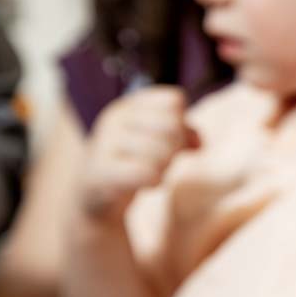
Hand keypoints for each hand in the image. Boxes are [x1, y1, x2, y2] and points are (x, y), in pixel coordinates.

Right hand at [81, 86, 199, 220]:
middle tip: (167, 160)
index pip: (173, 101)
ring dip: (165, 166)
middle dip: (177, 147)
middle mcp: (115, 118)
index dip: (183, 123)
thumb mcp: (160, 141)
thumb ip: (184, 134)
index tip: (175, 140)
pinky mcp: (100, 171)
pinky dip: (155, 180)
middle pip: (172, 124)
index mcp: (130, 104)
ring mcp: (104, 143)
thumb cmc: (134, 161)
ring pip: (161, 150)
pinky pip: (146, 172)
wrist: (95, 195)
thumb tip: (199, 144)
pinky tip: (146, 183)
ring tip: (154, 172)